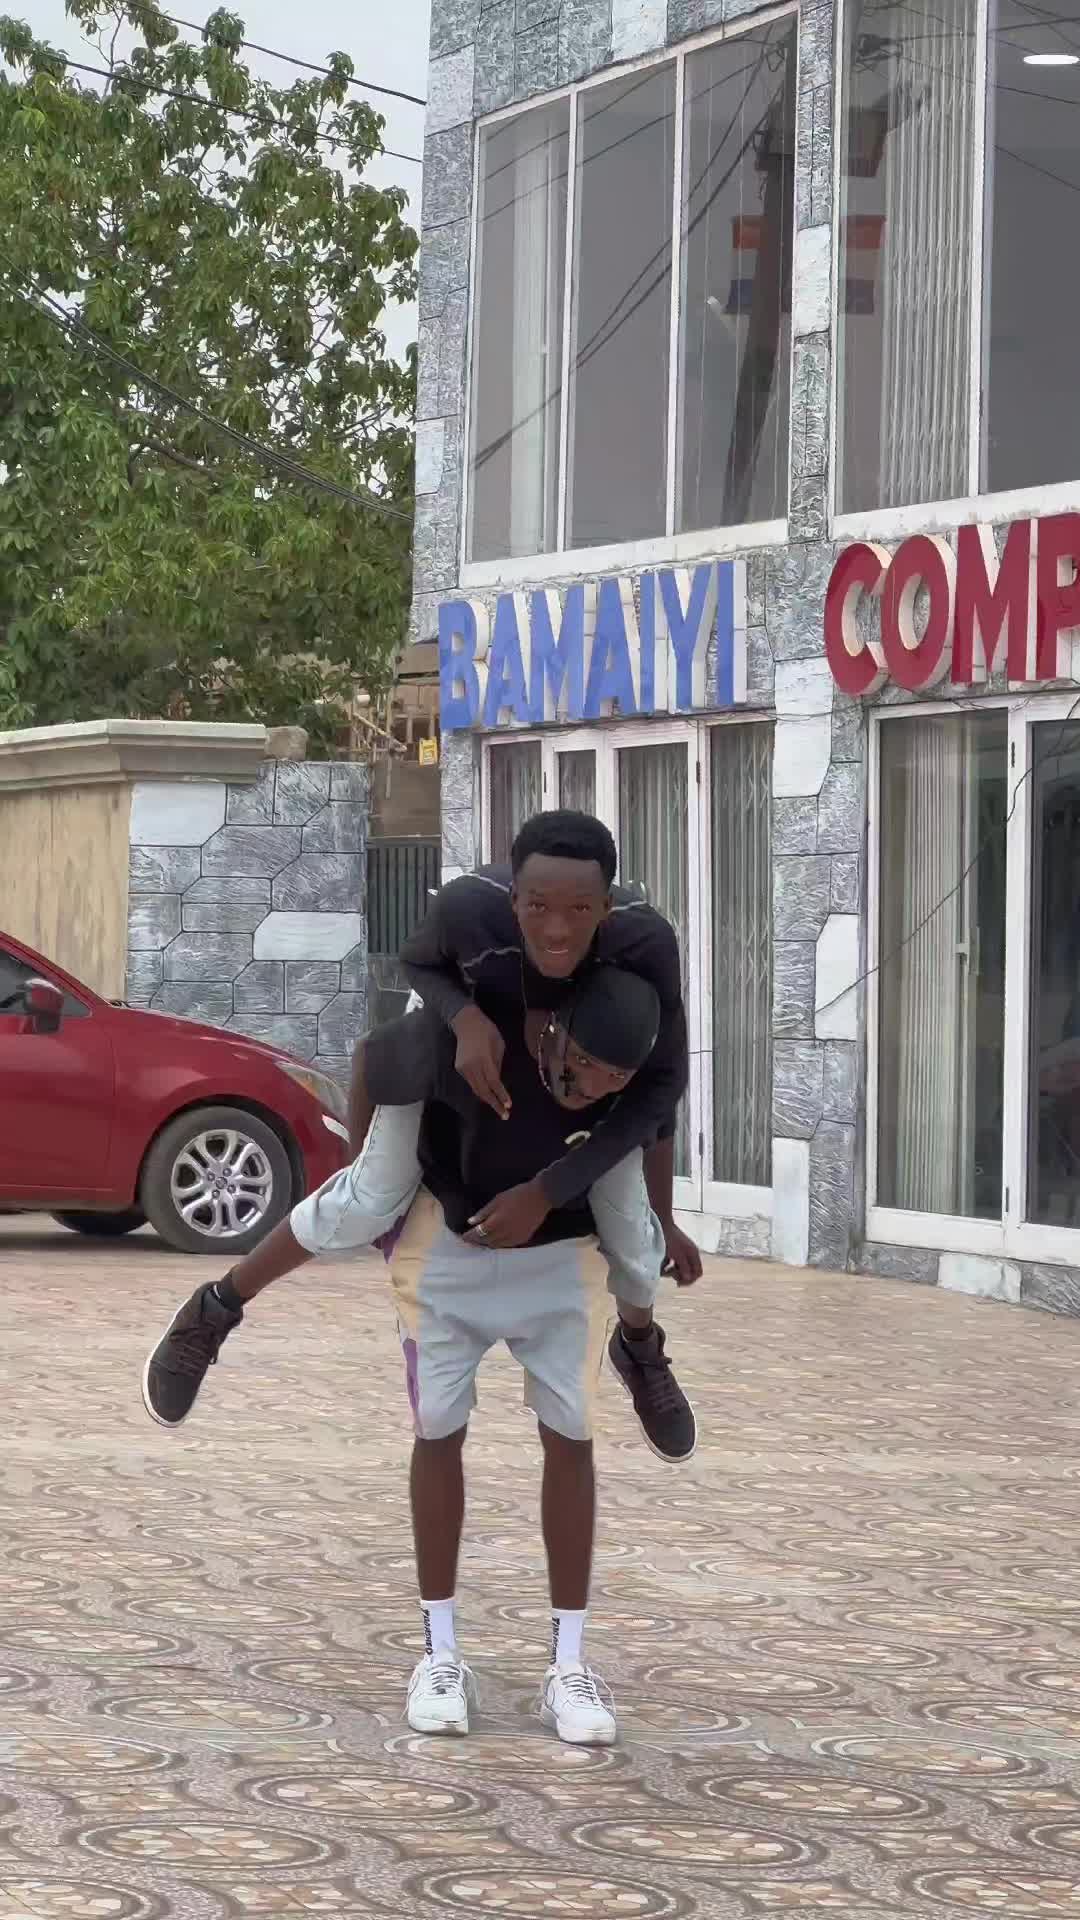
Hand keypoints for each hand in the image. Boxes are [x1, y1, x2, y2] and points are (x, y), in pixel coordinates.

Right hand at [451, 1004, 510, 1118]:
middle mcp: (472, 1066)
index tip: (508, 1106)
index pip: (494, 1082)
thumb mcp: (499, 1045)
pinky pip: (471, 1083)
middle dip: (494, 1103)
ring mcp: (464, 1068)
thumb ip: (498, 1064)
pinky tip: (487, 1094)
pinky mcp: (459, 1068)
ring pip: (476, 1089)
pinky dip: (480, 1089)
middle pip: (483, 1090)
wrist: (466, 1022)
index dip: (501, 1095)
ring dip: (486, 1099)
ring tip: (498, 1107)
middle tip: (504, 1114)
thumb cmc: (487, 1031)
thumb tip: (498, 1081)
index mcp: (484, 1059)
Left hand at [465, 1179, 550, 1248]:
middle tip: (471, 1239)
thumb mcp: (497, 1200)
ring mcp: (514, 1238)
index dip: (469, 1236)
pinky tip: (497, 1240)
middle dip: (477, 1241)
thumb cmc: (517, 1195)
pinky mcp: (523, 1239)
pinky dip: (500, 1244)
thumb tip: (471, 1222)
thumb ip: (484, 1212)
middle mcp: (504, 1234)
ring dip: (488, 1243)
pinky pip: (507, 1245)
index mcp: (496, 1223)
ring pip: (497, 1245)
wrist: (540, 1197)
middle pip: (486, 1241)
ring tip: (482, 1240)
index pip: (478, 1234)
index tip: (463, 1237)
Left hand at [662, 1220, 701, 1285]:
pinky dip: (667, 1265)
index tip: (678, 1283)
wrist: (660, 1223)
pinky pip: (673, 1263)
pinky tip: (662, 1262)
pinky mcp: (674, 1251)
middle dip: (679, 1275)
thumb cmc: (670, 1239)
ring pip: (679, 1268)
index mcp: (694, 1254)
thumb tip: (688, 1279)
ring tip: (663, 1268)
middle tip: (670, 1273)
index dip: (690, 1280)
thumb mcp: (677, 1255)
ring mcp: (682, 1252)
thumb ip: (683, 1267)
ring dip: (671, 1271)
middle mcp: (690, 1254)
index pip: (698, 1272)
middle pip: (689, 1272)